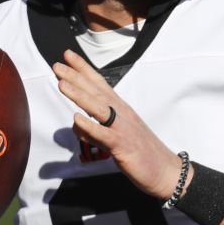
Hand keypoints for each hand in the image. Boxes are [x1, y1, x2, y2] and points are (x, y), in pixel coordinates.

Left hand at [53, 49, 184, 199]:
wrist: (165, 170)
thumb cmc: (141, 151)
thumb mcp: (119, 133)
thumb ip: (98, 126)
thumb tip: (78, 124)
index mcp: (121, 108)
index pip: (99, 83)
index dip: (83, 68)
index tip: (68, 55)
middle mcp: (121, 114)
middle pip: (96, 91)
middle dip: (75, 77)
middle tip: (57, 65)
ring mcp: (122, 129)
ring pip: (98, 108)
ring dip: (79, 95)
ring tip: (62, 84)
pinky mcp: (123, 146)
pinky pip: (103, 135)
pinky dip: (90, 127)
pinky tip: (77, 120)